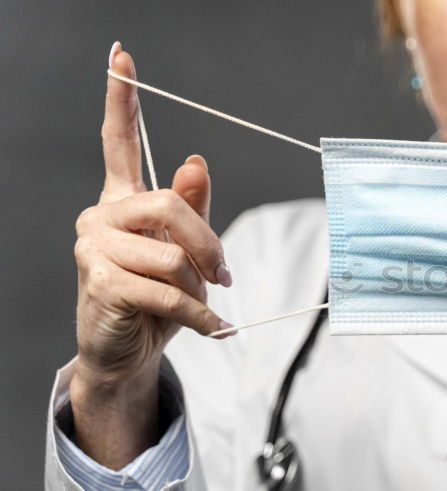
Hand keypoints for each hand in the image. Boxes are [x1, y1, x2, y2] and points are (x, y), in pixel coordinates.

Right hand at [70, 43, 232, 466]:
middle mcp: (101, 217)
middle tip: (226, 274)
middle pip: (168, 205)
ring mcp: (95, 249)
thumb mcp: (183, 252)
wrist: (128, 352)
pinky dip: (201, 315)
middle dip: (208, 242)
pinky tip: (217, 330)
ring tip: (206, 306)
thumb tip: (194, 162)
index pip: (118, 142)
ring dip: (201, 287)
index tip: (121, 56)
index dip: (122, 100)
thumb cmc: (156, 298)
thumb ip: (191, 210)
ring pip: (171, 254)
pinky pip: (168, 292)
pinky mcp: (101, 284)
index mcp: (122, 201)